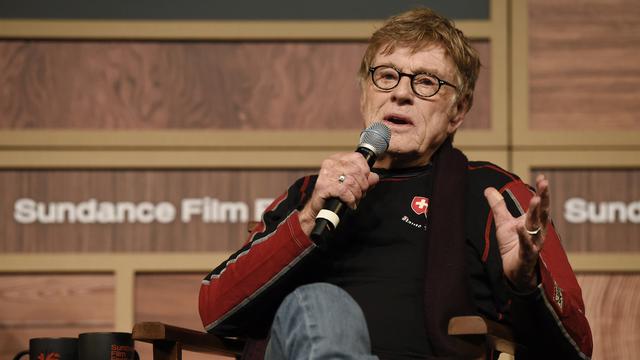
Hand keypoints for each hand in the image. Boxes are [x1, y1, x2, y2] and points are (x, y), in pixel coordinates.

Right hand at [299, 153, 378, 234]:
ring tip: (354, 200)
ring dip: (357, 195)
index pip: (357, 158)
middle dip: (362, 186)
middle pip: (356, 172)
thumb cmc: (335, 194)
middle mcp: (331, 163)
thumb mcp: (352, 184)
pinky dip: (350, 200)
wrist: (319, 208)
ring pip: (351, 183)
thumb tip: (374, 177)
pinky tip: (350, 204)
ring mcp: (326, 174)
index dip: (365, 171)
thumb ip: (365, 179)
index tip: (364, 181)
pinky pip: (345, 192)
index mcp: (337, 159)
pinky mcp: (324, 186)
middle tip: (360, 194)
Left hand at [484, 174, 549, 290]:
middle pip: (542, 212)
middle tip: (544, 183)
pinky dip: (523, 236)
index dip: (542, 191)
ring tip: (535, 199)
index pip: (540, 204)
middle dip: (543, 197)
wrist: (514, 271)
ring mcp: (534, 244)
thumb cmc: (512, 246)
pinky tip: (519, 227)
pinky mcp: (526, 256)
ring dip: (535, 213)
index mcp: (534, 222)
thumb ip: (499, 206)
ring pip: (536, 227)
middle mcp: (537, 231)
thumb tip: (489, 189)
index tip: (542, 177)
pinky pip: (526, 245)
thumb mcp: (503, 223)